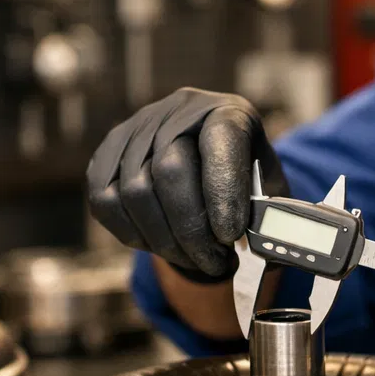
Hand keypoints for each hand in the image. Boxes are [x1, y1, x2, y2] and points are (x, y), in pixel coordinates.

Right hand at [87, 88, 286, 281]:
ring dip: (166, 242)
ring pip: (135, 192)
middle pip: (169, 169)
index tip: (230, 236)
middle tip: (214, 264)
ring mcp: (136, 130)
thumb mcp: (269, 191)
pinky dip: (135, 236)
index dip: (223, 190)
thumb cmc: (245, 184)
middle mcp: (179, 111)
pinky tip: (164, 247)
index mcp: (228, 112)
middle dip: (192, 231)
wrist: (208, 169)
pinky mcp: (106, 155)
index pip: (221, 139)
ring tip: (195, 261)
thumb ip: (266, 215)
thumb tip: (261, 251)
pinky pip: (105, 203)